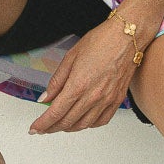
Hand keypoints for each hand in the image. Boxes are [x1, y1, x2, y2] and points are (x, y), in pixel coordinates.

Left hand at [29, 10, 151, 132]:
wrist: (128, 35)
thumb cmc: (102, 40)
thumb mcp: (72, 55)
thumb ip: (57, 80)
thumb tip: (45, 97)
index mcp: (78, 85)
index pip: (55, 113)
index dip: (42, 124)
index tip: (35, 128)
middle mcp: (92, 96)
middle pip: (66, 122)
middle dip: (51, 128)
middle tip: (44, 127)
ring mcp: (106, 100)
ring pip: (83, 125)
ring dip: (68, 128)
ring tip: (60, 124)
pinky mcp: (117, 99)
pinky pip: (101, 121)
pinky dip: (89, 125)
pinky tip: (83, 120)